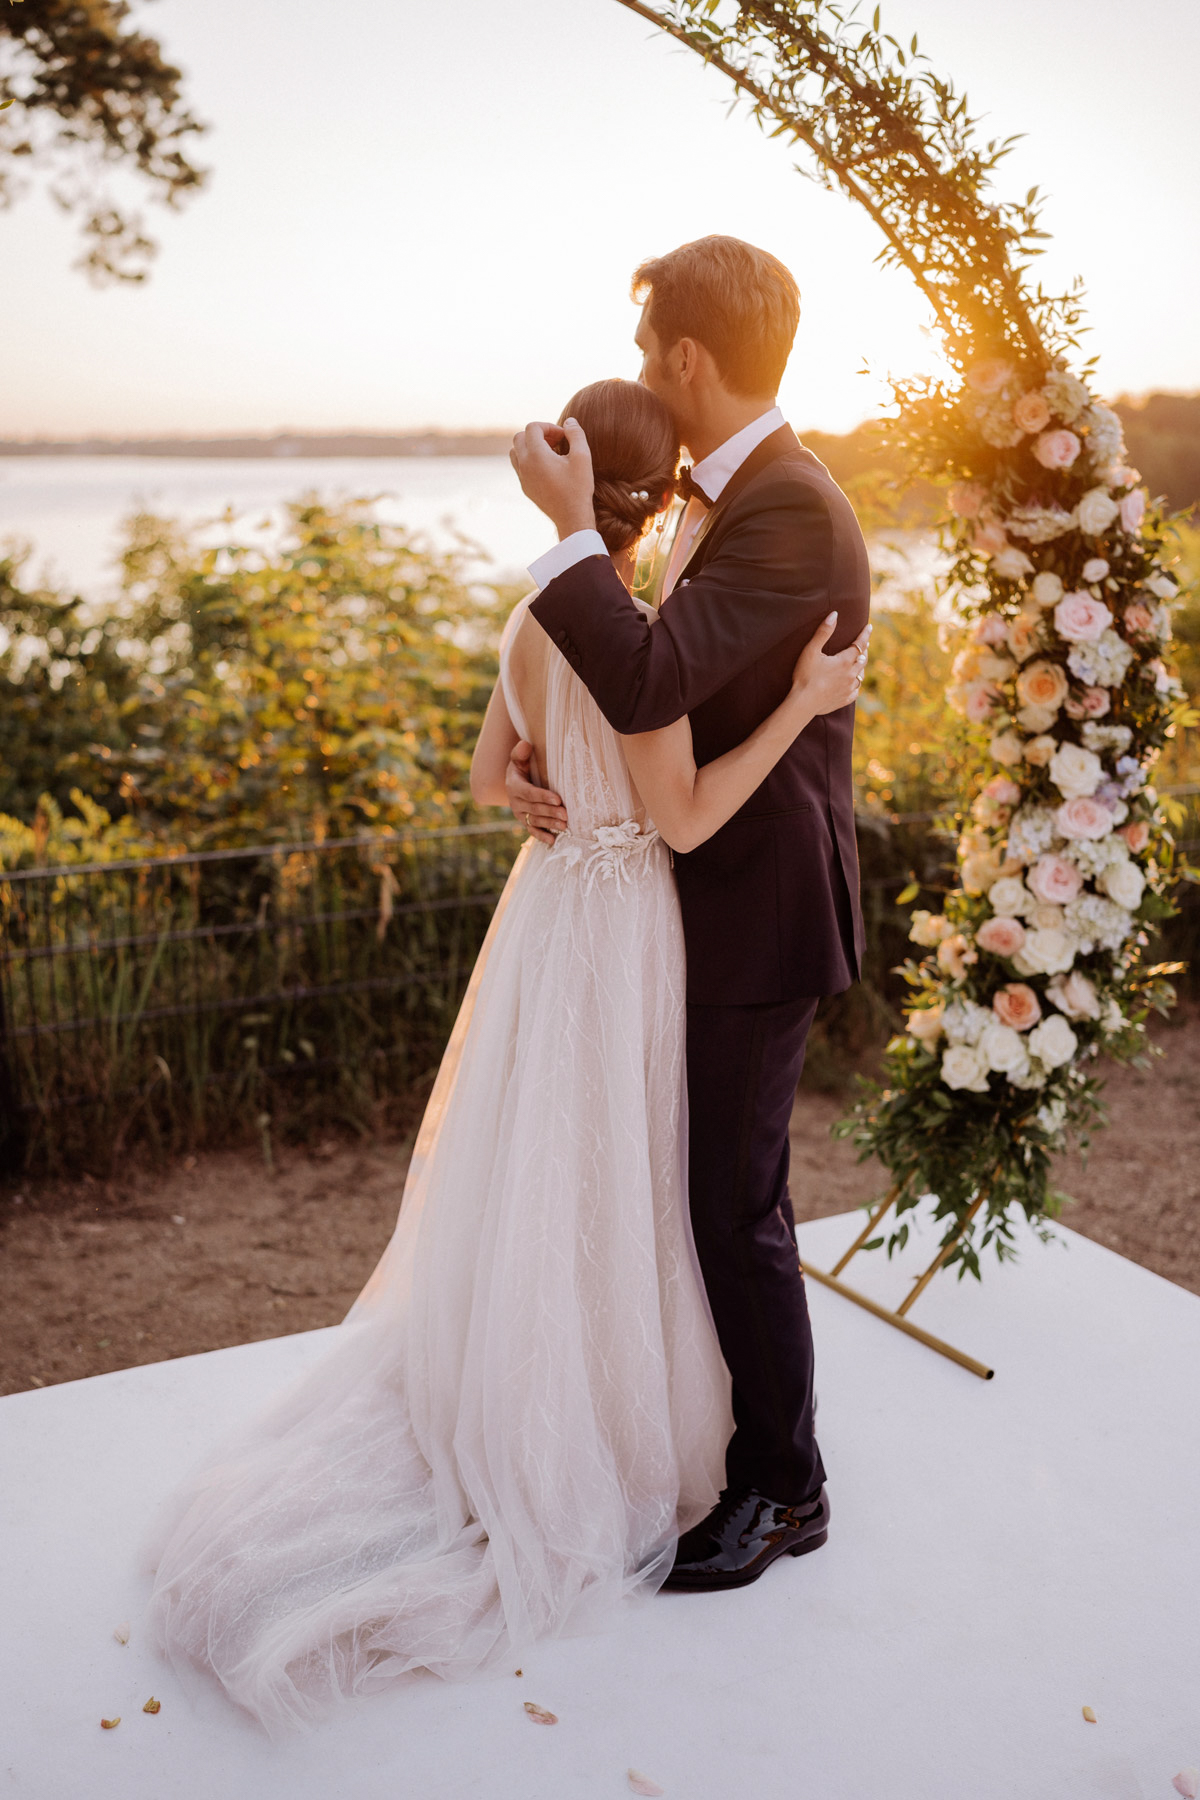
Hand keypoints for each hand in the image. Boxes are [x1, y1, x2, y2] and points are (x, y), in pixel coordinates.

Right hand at [506, 740, 568, 845]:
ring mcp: (520, 814)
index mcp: (514, 786)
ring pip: (535, 821)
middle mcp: (515, 802)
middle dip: (551, 812)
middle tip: (566, 814)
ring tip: (565, 826)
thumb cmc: (522, 766)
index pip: (529, 793)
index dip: (543, 796)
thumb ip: (520, 753)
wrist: (515, 780)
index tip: (558, 799)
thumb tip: (525, 745)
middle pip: (534, 808)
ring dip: (550, 824)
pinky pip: (532, 831)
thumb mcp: (519, 758)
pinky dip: (542, 836)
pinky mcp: (525, 821)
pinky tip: (553, 841)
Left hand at [510, 418, 596, 539]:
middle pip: (519, 437)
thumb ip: (576, 434)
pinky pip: (519, 466)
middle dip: (537, 434)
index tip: (563, 436)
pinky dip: (529, 460)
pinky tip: (548, 467)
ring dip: (530, 446)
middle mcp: (524, 464)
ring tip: (550, 453)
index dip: (549, 427)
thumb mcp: (583, 457)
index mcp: (536, 455)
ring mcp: (522, 477)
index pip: (532, 427)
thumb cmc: (578, 487)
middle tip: (555, 442)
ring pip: (515, 451)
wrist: (571, 518)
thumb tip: (569, 421)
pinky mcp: (525, 487)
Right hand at [791, 614, 871, 714]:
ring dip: (861, 667)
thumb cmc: (805, 675)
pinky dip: (856, 685)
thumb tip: (834, 615)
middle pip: (862, 659)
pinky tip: (854, 684)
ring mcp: (848, 688)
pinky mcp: (844, 699)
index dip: (865, 635)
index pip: (859, 644)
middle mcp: (851, 674)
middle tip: (865, 644)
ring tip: (860, 662)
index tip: (869, 627)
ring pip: (861, 675)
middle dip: (864, 650)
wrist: (804, 702)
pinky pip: (855, 691)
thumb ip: (823, 632)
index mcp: (845, 661)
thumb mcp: (811, 650)